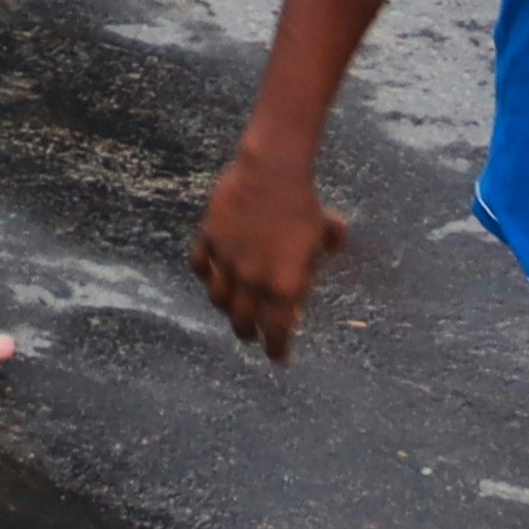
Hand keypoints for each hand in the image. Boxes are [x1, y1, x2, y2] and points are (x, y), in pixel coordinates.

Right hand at [190, 151, 347, 360]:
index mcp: (284, 286)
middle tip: (253, 333)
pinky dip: (205, 274)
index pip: (276, 331)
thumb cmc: (304, 204)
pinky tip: (211, 274)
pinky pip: (200, 266)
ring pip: (218, 299)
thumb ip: (322, 253)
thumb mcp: (323, 234)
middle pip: (242, 321)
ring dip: (226, 308)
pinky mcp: (209, 238)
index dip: (276, 349)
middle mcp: (252, 280)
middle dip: (249, 332)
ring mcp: (227, 260)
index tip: (278, 356)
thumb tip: (328, 251)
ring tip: (232, 307)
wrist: (272, 172)